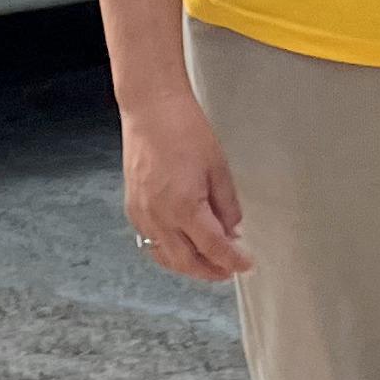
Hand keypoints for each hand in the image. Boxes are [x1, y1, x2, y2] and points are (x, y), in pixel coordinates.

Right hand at [119, 88, 248, 282]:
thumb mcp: (218, 167)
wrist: (151, 107)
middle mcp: (160, 217)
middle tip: (228, 270)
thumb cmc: (183, 128)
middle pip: (188, 262)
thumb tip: (232, 231)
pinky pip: (151, 243)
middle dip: (211, 271)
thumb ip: (227, 206)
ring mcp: (143, 215)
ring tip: (207, 264)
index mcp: (185, 207)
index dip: (233, 261)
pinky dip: (168, 252)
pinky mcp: (133, 208)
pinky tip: (182, 247)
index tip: (246, 264)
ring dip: (189, 266)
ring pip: (166, 258)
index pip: (214, 248)